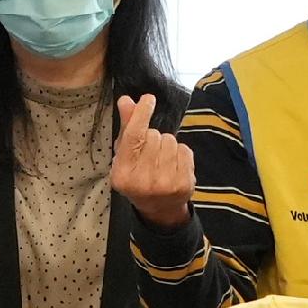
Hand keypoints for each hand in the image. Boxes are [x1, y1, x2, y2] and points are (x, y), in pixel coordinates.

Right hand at [109, 94, 195, 226]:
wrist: (158, 208)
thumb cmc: (138, 176)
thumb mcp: (126, 156)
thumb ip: (127, 127)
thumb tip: (126, 100)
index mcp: (123, 173)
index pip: (133, 137)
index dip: (141, 114)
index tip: (148, 99)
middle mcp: (143, 180)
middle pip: (153, 136)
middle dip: (153, 137)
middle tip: (149, 153)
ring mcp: (165, 184)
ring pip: (170, 141)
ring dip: (167, 145)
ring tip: (161, 160)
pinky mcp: (184, 184)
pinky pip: (184, 150)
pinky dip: (180, 152)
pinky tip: (173, 165)